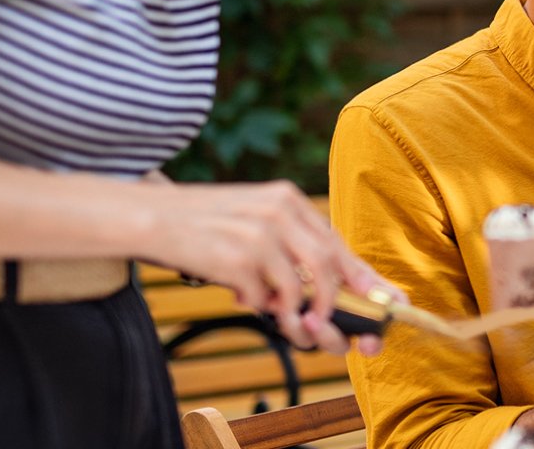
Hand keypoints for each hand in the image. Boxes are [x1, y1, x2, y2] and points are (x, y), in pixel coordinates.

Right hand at [137, 180, 398, 355]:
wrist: (146, 217)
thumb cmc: (201, 228)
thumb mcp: (252, 222)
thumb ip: (287, 249)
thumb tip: (322, 297)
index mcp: (287, 199)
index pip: (336, 244)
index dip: (363, 279)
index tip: (387, 307)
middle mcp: (280, 210)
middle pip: (329, 266)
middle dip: (334, 307)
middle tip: (330, 334)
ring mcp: (260, 233)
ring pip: (300, 288)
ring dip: (297, 317)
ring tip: (283, 324)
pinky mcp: (238, 256)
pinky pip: (263, 297)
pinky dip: (257, 306)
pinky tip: (237, 295)